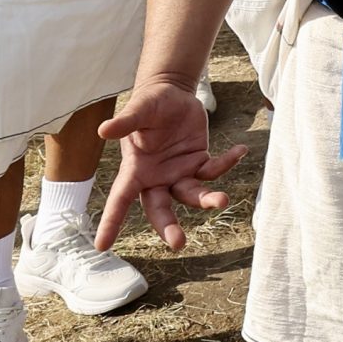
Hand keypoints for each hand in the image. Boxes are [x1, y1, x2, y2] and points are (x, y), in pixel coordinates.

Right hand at [94, 77, 249, 251]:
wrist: (172, 95)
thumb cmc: (149, 105)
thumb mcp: (139, 110)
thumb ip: (125, 122)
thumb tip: (103, 129)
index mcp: (135, 170)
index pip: (119, 199)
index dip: (111, 222)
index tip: (102, 246)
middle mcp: (157, 178)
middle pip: (160, 209)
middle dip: (168, 227)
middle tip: (178, 242)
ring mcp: (180, 172)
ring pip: (192, 195)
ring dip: (207, 199)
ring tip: (222, 200)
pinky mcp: (200, 162)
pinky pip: (214, 168)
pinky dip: (227, 162)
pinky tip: (240, 151)